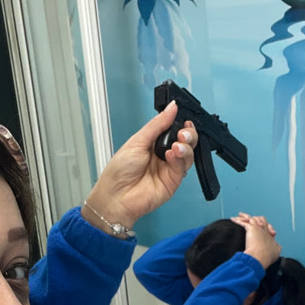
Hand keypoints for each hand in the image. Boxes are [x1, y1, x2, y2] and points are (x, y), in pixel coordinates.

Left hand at [82, 101, 196, 232]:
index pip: (173, 129)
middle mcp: (163, 155)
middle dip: (188, 134)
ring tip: (176, 145)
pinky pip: (183, 167)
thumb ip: (157, 124)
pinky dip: (180, 159)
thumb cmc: (118, 172)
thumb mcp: (137, 141)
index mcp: (153, 143)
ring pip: (188, 153)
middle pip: (185, 141)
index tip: (183, 119)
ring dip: (186, 146)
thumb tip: (171, 108)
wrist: (116, 197)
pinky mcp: (173, 181)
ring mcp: (169, 168)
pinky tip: (172, 155)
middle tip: (183, 132)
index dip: (181, 123)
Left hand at [232, 213, 280, 268]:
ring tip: (238, 216)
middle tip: (249, 218)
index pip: (267, 226)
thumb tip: (277, 246)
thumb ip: (276, 247)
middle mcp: (264, 230)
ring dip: (244, 217)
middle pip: (261, 219)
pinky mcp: (251, 228)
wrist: (260, 257)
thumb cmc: (267, 256)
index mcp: (269, 235)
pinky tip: (233, 219)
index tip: (260, 228)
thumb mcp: (276, 251)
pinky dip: (238, 220)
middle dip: (255, 218)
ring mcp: (258, 228)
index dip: (264, 225)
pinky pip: (243, 222)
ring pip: (251, 218)